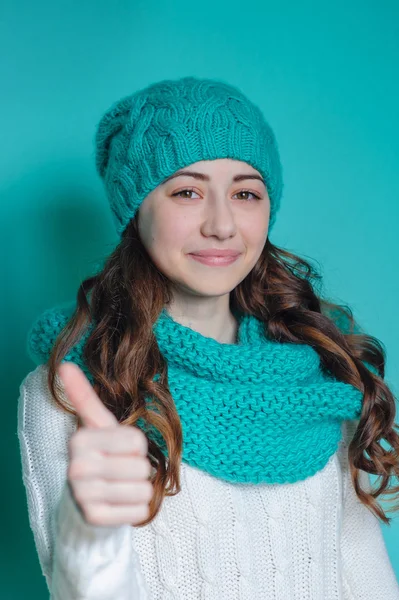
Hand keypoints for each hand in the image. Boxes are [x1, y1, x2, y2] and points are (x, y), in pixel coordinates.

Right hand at [57, 362, 153, 526]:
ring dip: (139, 490)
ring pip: (143, 490)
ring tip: (119, 488)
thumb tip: (64, 364)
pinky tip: (119, 506)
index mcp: (80, 440)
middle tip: (119, 472)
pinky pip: (140, 512)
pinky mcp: (95, 520)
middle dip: (138, 470)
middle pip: (142, 467)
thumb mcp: (95, 426)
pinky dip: (137, 509)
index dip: (136, 448)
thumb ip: (83, 396)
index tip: (118, 451)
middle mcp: (77, 468)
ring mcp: (84, 496)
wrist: (82, 503)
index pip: (137, 442)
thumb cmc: (98, 457)